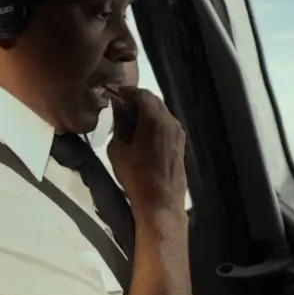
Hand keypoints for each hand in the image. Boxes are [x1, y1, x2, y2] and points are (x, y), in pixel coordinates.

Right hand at [106, 86, 186, 212]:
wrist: (160, 203)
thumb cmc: (135, 177)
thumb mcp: (118, 149)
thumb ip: (119, 123)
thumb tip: (118, 105)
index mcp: (155, 120)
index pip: (142, 94)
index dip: (127, 91)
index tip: (113, 94)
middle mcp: (171, 121)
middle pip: (154, 100)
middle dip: (136, 99)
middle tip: (119, 107)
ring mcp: (178, 133)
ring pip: (161, 111)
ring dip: (145, 111)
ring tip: (128, 121)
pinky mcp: (180, 143)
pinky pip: (166, 123)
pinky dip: (153, 121)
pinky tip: (141, 133)